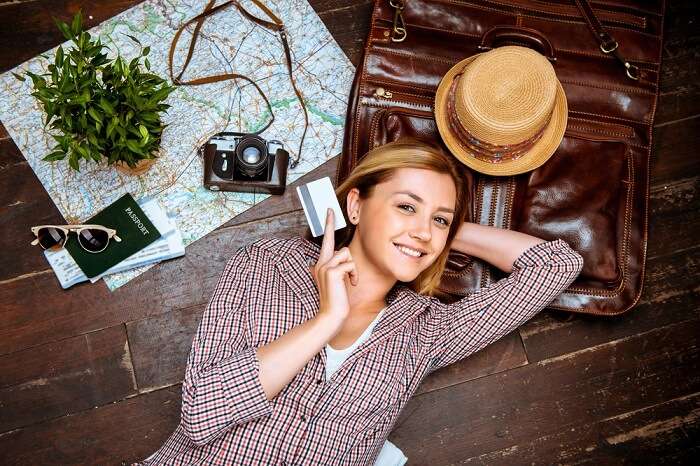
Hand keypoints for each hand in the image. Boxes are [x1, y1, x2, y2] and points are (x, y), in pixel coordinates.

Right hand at [311, 209, 357, 327]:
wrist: (331, 315)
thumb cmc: (336, 300)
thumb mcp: (335, 281)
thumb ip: (336, 269)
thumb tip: (343, 264)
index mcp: (321, 264)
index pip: (326, 240)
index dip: (328, 224)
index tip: (330, 210)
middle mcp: (320, 263)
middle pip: (339, 247)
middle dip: (344, 254)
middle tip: (338, 245)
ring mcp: (324, 266)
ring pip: (346, 254)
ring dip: (352, 269)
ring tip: (349, 282)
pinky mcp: (332, 272)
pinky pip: (350, 265)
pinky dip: (354, 275)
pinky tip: (350, 285)